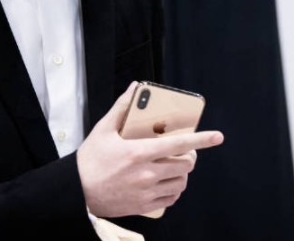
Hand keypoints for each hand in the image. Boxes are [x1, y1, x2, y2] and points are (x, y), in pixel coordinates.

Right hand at [77, 83, 223, 217]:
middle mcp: (146, 173)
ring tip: (174, 166)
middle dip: (189, 156)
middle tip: (183, 151)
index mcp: (139, 152)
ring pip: (181, 182)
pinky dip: (174, 190)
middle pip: (185, 164)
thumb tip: (135, 88)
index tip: (217, 137)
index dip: (202, 140)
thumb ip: (122, 108)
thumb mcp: (103, 130)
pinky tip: (167, 182)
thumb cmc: (90, 160)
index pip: (179, 144)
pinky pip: (171, 198)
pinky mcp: (144, 206)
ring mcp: (146, 192)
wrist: (76, 192)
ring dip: (182, 173)